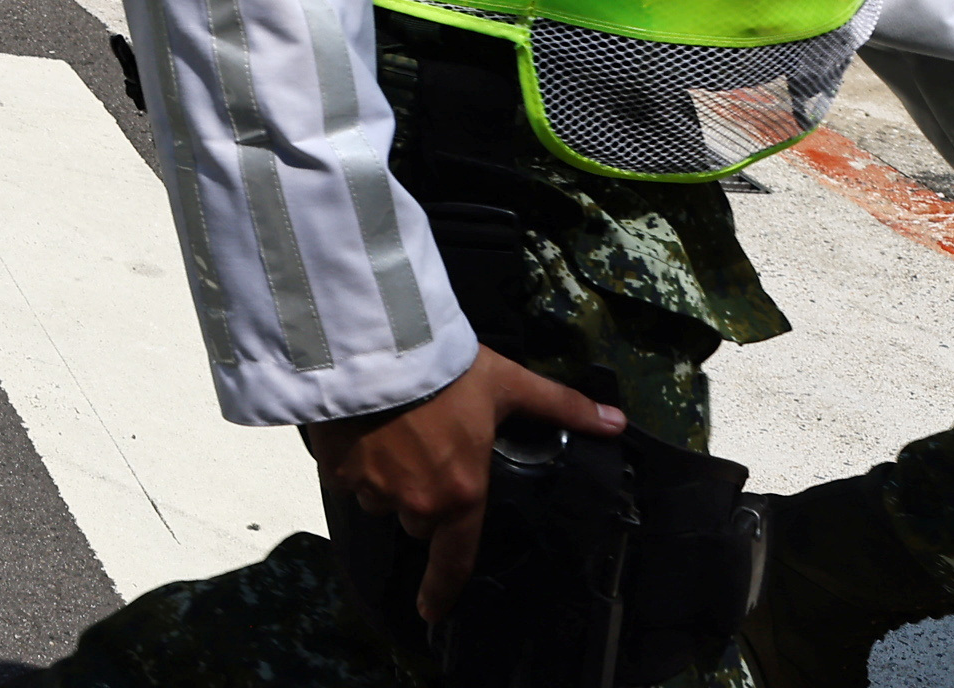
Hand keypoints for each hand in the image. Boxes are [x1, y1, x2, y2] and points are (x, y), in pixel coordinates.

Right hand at [302, 347, 627, 630]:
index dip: (442, 590)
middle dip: (420, 496)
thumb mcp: (508, 384)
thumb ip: (561, 408)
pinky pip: (346, 477)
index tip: (432, 610)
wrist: (378, 343)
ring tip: (390, 435)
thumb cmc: (448, 370)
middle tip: (426, 454)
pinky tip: (361, 430)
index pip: (454, 559)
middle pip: (417, 518)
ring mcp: (373, 486)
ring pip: (380, 498)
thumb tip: (617, 422)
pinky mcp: (337, 468)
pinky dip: (352, 461)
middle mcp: (416, 500)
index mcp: (461, 493)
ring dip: (385, 479)